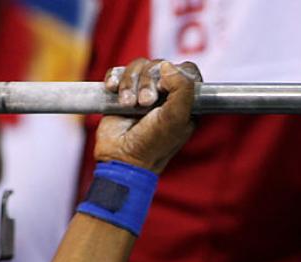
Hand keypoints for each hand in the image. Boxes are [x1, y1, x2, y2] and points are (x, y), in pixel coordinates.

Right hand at [94, 58, 200, 172]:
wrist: (121, 158)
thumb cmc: (152, 144)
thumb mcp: (176, 118)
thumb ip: (183, 89)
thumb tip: (167, 66)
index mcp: (185, 101)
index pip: (187, 70)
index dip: (175, 73)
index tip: (164, 89)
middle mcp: (166, 94)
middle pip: (159, 64)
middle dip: (148, 82)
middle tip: (144, 103)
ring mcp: (143, 92)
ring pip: (138, 66)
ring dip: (130, 83)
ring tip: (128, 104)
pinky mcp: (122, 93)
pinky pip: (119, 72)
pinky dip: (115, 78)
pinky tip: (113, 90)